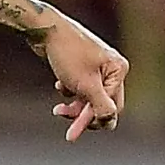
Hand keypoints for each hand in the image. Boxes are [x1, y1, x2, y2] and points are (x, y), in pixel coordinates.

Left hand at [35, 15, 125, 141]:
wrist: (45, 30)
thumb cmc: (67, 55)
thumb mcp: (85, 84)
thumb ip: (99, 105)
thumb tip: (110, 121)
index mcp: (118, 70)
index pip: (112, 107)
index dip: (92, 121)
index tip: (72, 134)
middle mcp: (112, 67)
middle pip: (102, 102)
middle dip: (82, 112)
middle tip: (61, 114)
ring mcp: (98, 65)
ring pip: (89, 96)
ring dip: (74, 103)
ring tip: (57, 107)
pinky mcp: (83, 65)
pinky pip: (80, 86)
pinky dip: (70, 89)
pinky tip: (59, 83)